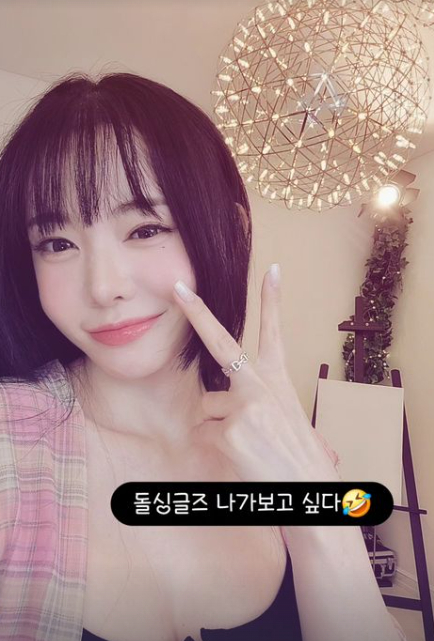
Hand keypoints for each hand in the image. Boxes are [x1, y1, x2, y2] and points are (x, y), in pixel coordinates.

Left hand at [172, 266, 339, 483]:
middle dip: (197, 312)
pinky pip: (206, 434)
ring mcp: (244, 406)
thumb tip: (221, 409)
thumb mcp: (287, 419)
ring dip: (219, 425)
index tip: (272, 271)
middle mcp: (260, 386)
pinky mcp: (229, 431)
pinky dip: (218, 447)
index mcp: (278, 380)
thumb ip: (258, 402)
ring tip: (247, 445)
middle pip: (221, 343)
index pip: (275, 333)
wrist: (310, 492)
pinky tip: (242, 458)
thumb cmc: (300, 459)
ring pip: (208, 408)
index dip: (273, 301)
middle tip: (178, 288)